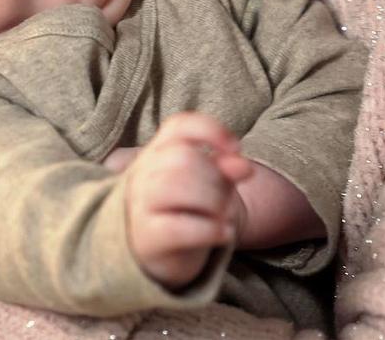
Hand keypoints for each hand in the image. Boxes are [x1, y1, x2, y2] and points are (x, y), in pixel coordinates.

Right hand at [123, 112, 252, 288]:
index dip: (210, 130)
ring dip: (213, 202)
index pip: (178, 126)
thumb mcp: (208, 185)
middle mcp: (142, 174)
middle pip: (182, 157)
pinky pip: (178, 227)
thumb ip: (224, 169)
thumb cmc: (187, 211)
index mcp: (156, 152)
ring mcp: (140, 206)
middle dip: (216, 177)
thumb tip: (244, 166)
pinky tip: (225, 234)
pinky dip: (210, 229)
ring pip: (176, 186)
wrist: (162, 258)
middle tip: (224, 198)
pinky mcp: (147, 239)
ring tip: (223, 216)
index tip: (236, 148)